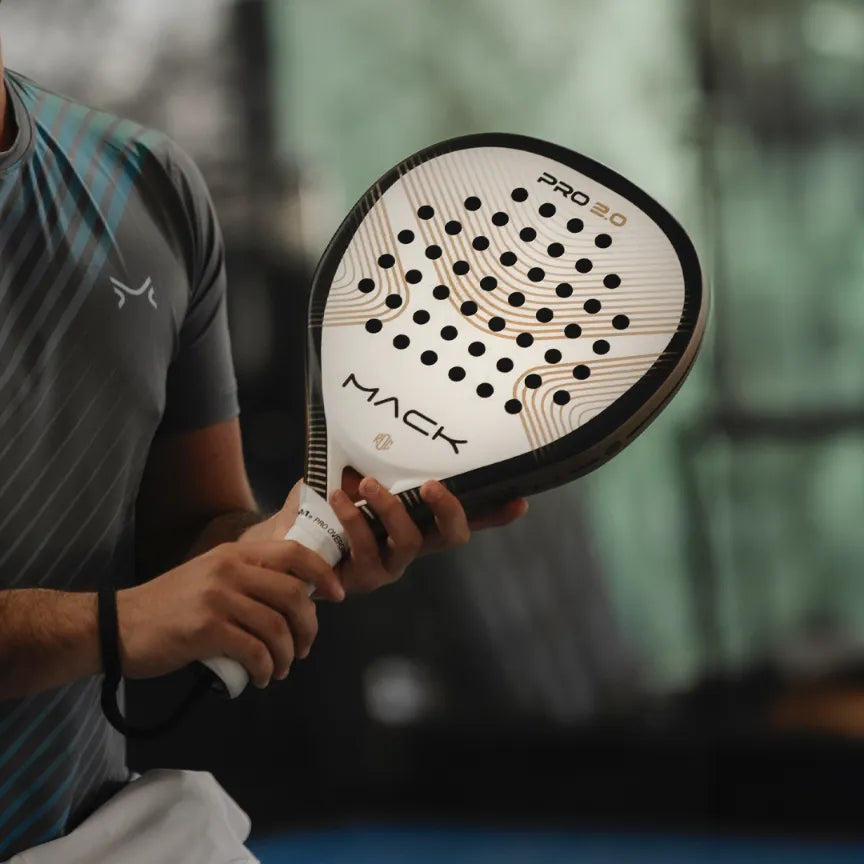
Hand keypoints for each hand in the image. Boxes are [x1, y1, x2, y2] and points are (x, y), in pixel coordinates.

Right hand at [116, 541, 343, 687]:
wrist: (117, 626)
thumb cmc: (170, 607)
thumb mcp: (212, 577)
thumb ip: (249, 580)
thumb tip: (296, 598)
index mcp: (235, 553)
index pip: (295, 553)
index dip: (323, 574)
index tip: (336, 596)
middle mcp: (230, 569)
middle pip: (294, 594)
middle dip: (309, 627)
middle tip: (303, 648)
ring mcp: (218, 597)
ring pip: (277, 627)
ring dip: (287, 655)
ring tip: (280, 669)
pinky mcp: (206, 628)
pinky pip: (255, 651)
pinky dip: (267, 669)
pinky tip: (262, 678)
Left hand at [241, 474, 527, 594]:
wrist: (284, 536)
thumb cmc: (325, 500)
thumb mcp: (354, 470)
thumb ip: (376, 456)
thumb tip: (390, 415)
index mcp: (420, 519)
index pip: (467, 517)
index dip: (495, 513)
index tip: (520, 501)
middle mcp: (413, 545)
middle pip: (451, 537)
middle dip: (448, 510)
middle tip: (432, 485)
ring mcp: (388, 565)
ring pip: (408, 544)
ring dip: (390, 511)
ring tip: (365, 485)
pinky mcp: (359, 578)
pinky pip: (365, 553)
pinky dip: (352, 523)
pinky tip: (337, 501)